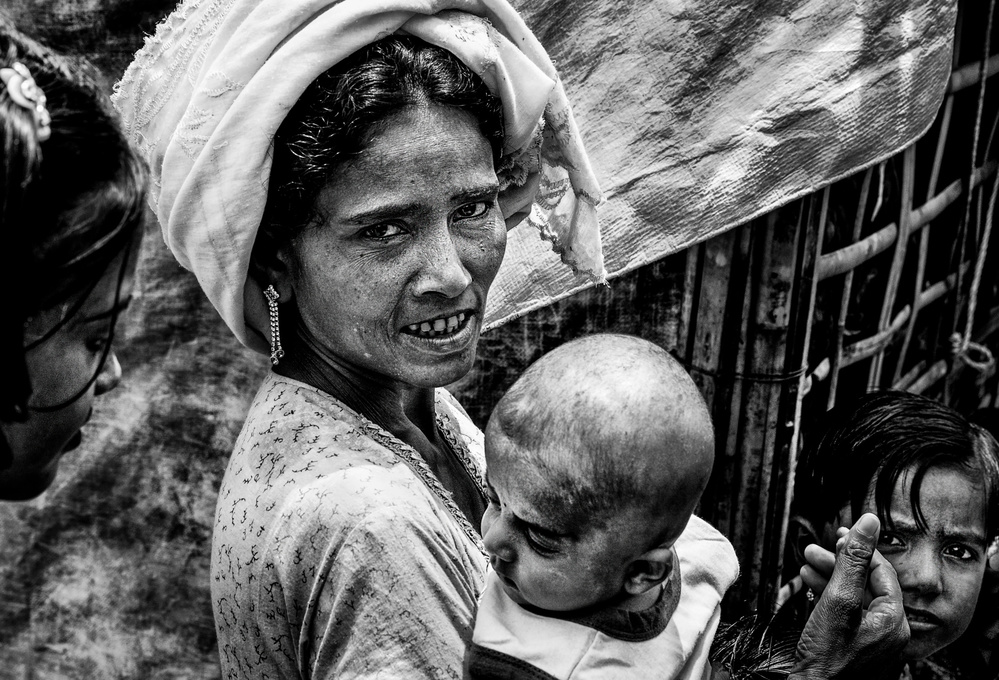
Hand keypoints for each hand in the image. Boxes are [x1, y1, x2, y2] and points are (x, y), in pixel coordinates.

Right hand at [789, 513, 908, 678]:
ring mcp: (874, 644)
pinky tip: (813, 593)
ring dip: (830, 580)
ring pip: (855, 600)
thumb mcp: (837, 601)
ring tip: (806, 567)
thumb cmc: (826, 661)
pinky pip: (849, 618)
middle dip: (838, 564)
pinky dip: (830, 602)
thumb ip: (853, 560)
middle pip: (866, 584)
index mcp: (893, 619)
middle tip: (813, 551)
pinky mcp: (858, 652)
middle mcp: (889, 632)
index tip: (838, 535)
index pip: (880, 570)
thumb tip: (868, 524)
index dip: (857, 549)